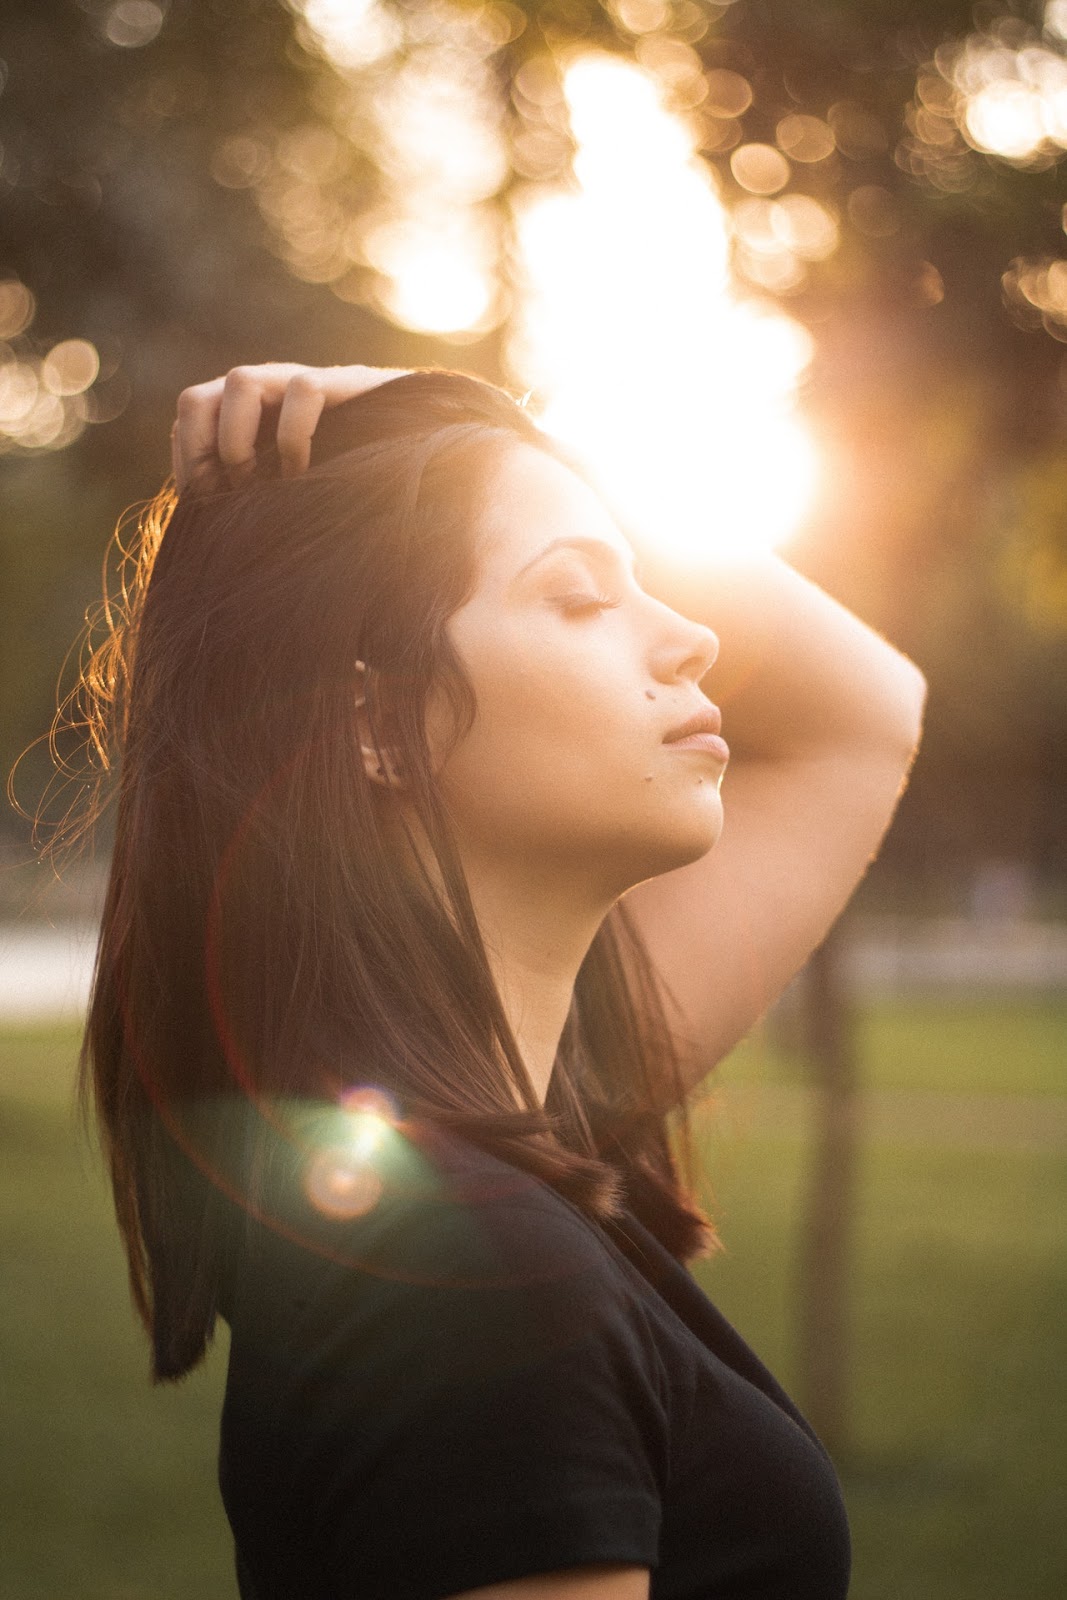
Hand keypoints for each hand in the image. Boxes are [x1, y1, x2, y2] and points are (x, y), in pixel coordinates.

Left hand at [171, 362, 409, 490]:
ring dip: (238, 440)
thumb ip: (256, 499)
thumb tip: (211, 541)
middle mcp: (267, 392)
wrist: (425, 449)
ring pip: (240, 380)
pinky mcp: (344, 382)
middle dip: (203, 451)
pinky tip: (303, 473)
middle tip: (229, 494)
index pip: (189, 418)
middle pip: (197, 398)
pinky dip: (293, 435)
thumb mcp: (292, 491)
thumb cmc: (353, 478)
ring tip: (261, 484)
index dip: (187, 462)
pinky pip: (302, 389)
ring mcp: (300, 383)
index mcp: (246, 414)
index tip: (204, 506)